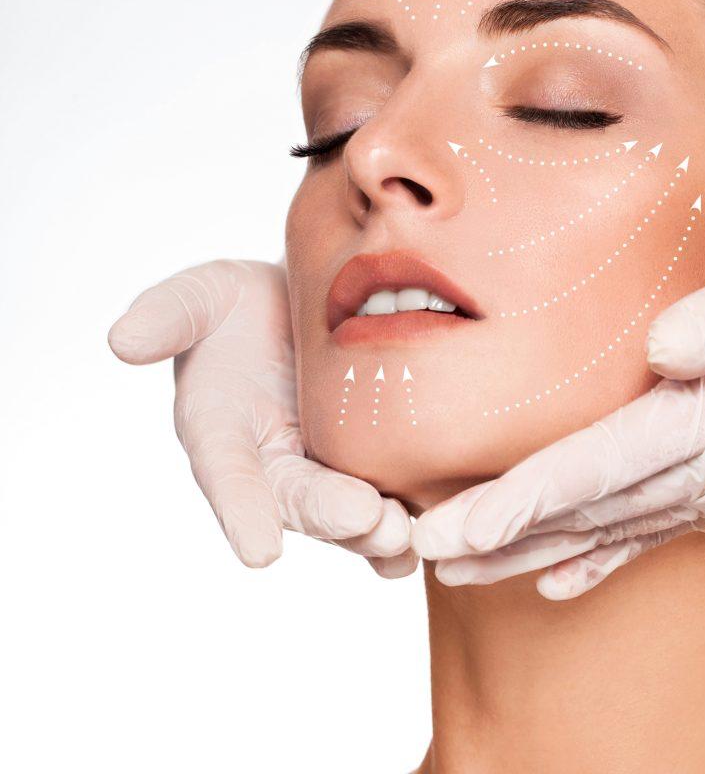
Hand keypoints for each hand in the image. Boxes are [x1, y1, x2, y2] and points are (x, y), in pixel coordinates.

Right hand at [108, 259, 417, 575]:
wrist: (313, 299)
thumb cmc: (247, 304)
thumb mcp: (204, 295)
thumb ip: (168, 314)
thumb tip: (120, 339)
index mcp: (225, 433)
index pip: (229, 476)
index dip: (242, 512)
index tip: (260, 552)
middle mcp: (275, 464)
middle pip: (300, 502)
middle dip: (331, 516)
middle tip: (366, 520)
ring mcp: (327, 469)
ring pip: (350, 515)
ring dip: (376, 532)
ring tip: (405, 534)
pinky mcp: (375, 463)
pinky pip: (391, 501)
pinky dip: (412, 518)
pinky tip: (441, 529)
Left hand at [411, 224, 704, 599]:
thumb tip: (659, 351)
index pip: (595, 470)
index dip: (518, 503)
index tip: (448, 528)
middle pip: (584, 511)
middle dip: (499, 536)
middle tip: (420, 556)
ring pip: (605, 529)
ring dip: (529, 551)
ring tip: (459, 571)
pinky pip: (649, 532)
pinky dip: (597, 559)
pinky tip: (556, 581)